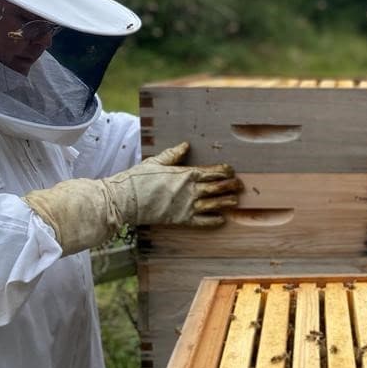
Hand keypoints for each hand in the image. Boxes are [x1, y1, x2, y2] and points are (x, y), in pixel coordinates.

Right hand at [105, 141, 242, 227]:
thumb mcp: (156, 162)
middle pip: (217, 188)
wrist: (125, 199)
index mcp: (185, 174)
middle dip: (231, 186)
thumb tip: (185, 145)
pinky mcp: (181, 219)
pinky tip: (221, 219)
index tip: (231, 171)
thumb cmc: (138, 179)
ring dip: (226, 202)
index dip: (224, 171)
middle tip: (240, 185)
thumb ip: (173, 155)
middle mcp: (190, 190)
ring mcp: (187, 206)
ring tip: (235, 201)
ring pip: (213, 204)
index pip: (211, 172)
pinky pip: (202, 222)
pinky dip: (213, 221)